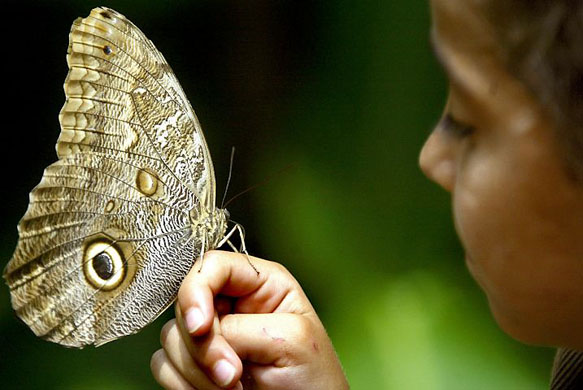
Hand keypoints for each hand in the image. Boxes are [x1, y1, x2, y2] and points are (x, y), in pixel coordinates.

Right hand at [150, 250, 348, 388]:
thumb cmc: (313, 377)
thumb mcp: (290, 339)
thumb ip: (241, 327)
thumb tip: (201, 333)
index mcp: (259, 284)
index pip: (211, 266)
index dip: (196, 291)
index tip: (200, 326)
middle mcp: (231, 304)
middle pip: (186, 305)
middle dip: (203, 346)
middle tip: (233, 375)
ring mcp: (212, 335)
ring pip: (171, 338)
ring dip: (196, 371)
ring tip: (234, 389)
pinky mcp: (196, 365)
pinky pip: (164, 366)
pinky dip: (183, 384)